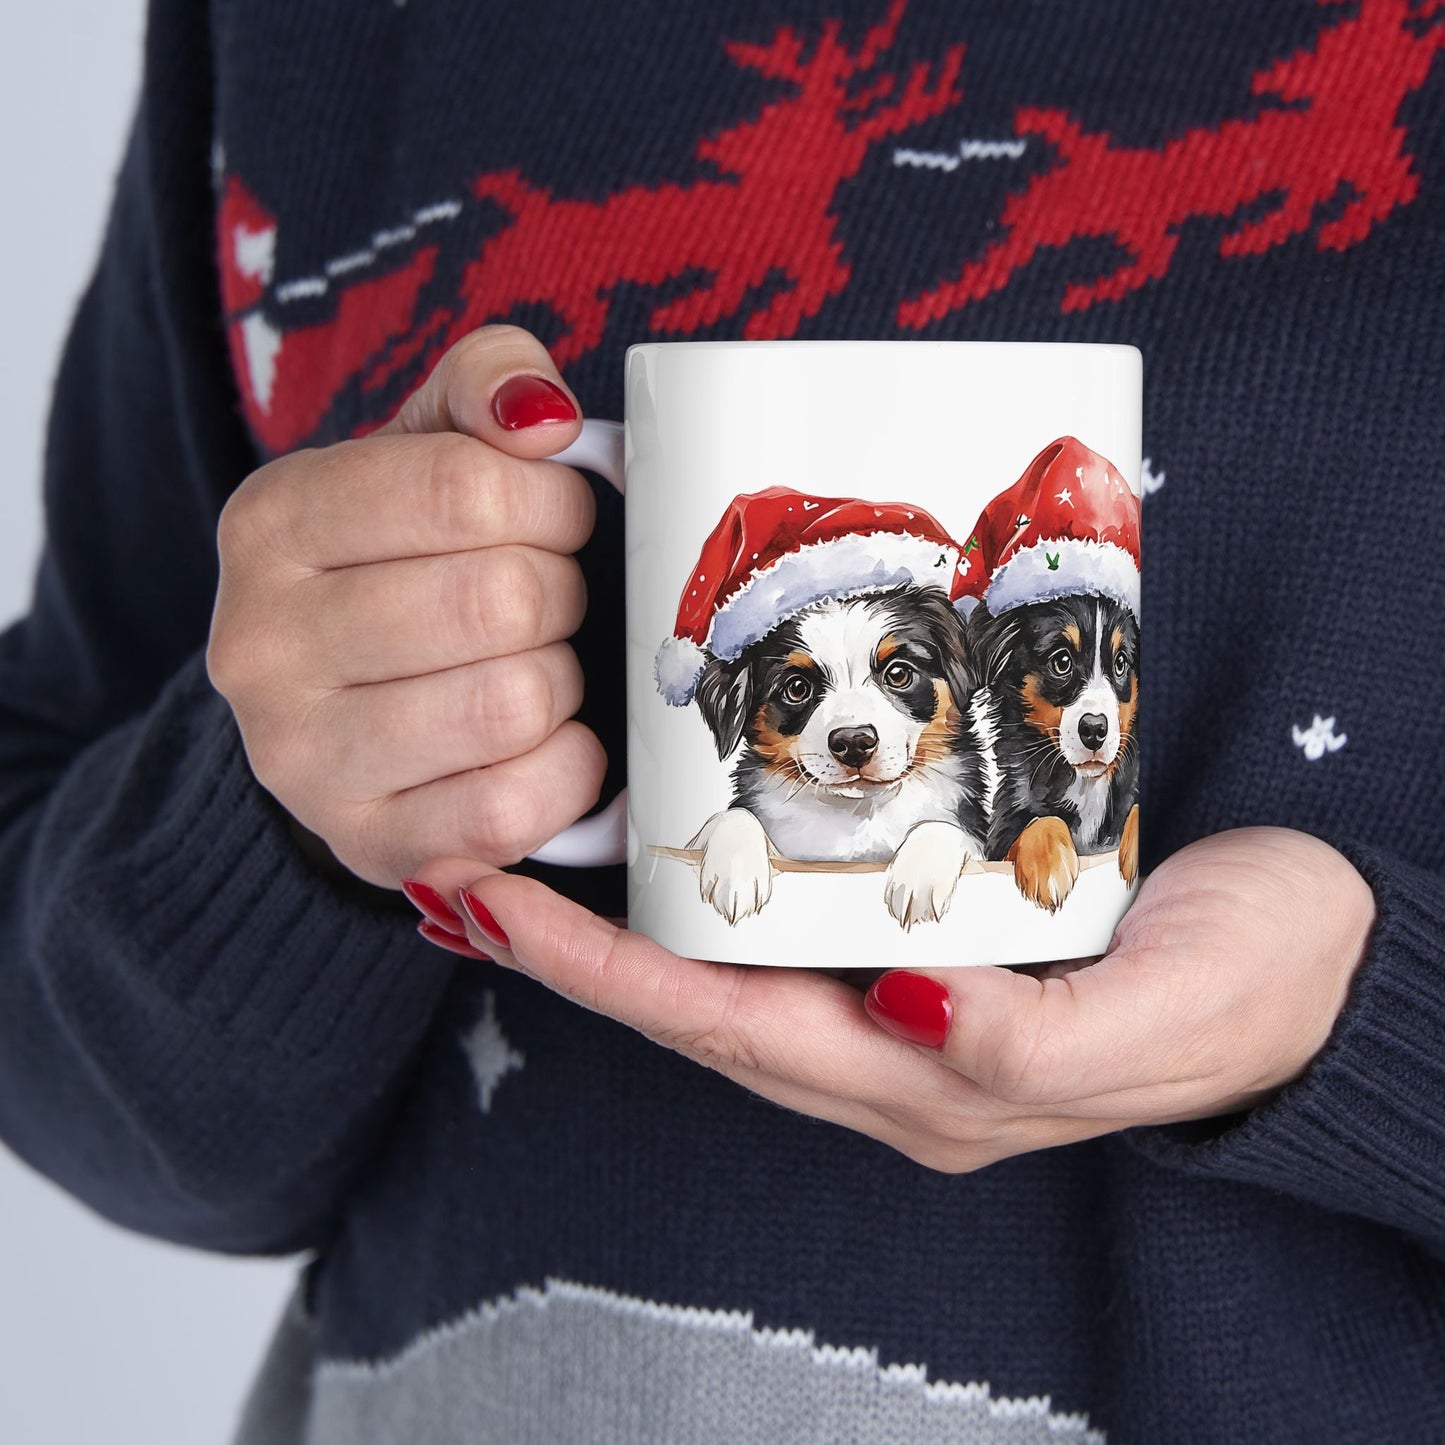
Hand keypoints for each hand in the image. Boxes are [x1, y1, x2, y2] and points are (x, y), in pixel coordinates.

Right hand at [207, 326, 604, 886]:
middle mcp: (260, 645)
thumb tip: (543, 416)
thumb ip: (486, 385)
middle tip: (547, 600)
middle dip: (560, 593)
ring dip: (561, 681)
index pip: (466, 488)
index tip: (557, 518)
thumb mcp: (427, 447)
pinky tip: (544, 742)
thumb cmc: (406, 564)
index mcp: (271, 522)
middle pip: (501, 600)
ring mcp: (303, 760)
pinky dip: (566, 769)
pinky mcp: (369, 844)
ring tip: (534, 667)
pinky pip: (515, 807)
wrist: (344, 709)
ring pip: (514, 703)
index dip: (553, 503)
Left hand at [408, 828, 1375, 1169]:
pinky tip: (670, 851)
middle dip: (575, 953)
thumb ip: (1033, 1039)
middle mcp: (899, 1053)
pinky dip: (709, 896)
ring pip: (731, 974)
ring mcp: (909, 1004)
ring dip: (625, 927)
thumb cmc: (1255, 986)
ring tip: (526, 859)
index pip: (730, 1031)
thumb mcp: (1165, 1017)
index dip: (603, 977)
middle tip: (462, 869)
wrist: (1325, 957)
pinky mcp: (935, 942)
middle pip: (700, 1009)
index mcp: (938, 1083)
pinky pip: (791, 931)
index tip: (491, 905)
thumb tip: (905, 1011)